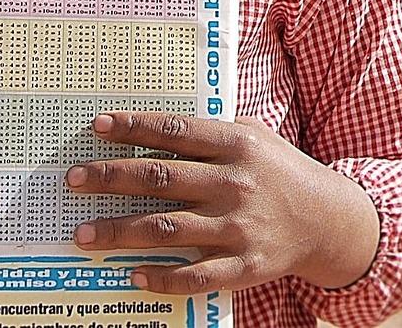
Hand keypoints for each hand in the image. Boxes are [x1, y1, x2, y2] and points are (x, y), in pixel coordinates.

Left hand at [67, 112, 379, 295]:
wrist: (328, 220)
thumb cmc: (282, 172)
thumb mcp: (256, 137)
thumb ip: (213, 131)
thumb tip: (157, 125)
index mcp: (236, 146)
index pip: (175, 132)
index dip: (134, 127)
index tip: (97, 126)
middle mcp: (234, 184)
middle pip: (161, 178)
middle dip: (111, 178)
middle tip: (73, 179)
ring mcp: (238, 227)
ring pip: (167, 228)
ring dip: (120, 231)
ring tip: (83, 234)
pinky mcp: (244, 265)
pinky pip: (196, 275)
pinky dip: (162, 277)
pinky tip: (132, 274)